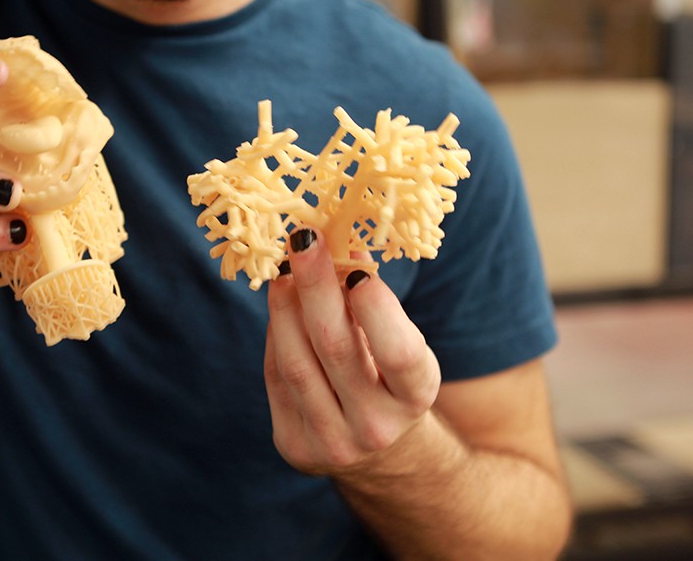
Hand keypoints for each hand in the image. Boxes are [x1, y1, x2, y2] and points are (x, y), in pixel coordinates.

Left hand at [264, 228, 441, 477]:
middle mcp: (377, 427)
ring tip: (283, 270)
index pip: (400, 353)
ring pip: (296, 364)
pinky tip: (279, 304)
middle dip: (316, 287)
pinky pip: (276, 378)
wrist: (379, 451)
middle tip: (303, 242)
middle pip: (336, 349)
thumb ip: (374, 303)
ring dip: (285, 308)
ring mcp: (333, 444)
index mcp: (416, 398)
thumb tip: (343, 245)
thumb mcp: (401, 342)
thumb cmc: (391, 378)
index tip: (355, 270)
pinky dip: (276, 335)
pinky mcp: (296, 447)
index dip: (377, 309)